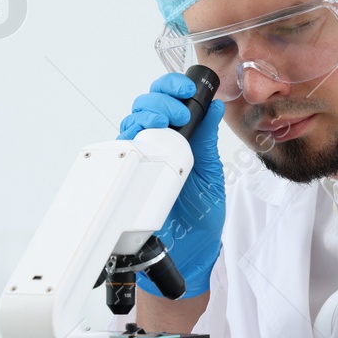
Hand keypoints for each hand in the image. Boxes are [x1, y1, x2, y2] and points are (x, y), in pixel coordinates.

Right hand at [118, 73, 224, 296]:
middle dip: (160, 98)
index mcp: (178, 138)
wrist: (190, 250)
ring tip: (164, 121)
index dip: (173, 87)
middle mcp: (156, 145)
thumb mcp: (211, 171)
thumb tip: (216, 106)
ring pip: (131, 121)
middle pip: (146, 105)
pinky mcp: (129, 175)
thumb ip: (209, 139)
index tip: (187, 89)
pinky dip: (129, 136)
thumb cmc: (200, 214)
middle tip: (178, 111)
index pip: (169, 101)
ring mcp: (141, 159)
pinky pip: (120, 149)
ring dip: (146, 113)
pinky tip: (143, 136)